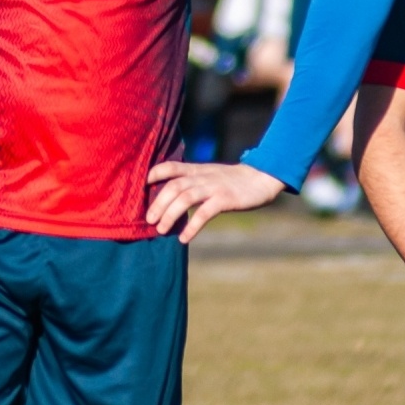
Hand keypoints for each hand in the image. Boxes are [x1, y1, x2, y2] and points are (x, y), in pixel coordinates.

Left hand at [144, 162, 284, 243]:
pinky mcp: (225, 199)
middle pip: (174, 186)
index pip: (171, 166)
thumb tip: (170, 196)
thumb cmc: (233, 180)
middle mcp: (203, 177)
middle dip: (158, 202)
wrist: (262, 177)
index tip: (142, 184)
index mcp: (197, 170)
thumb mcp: (210, 174)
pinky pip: (205, 213)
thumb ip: (193, 181)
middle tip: (148, 220)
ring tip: (161, 230)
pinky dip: (192, 226)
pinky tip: (184, 238)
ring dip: (170, 214)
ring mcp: (214, 187)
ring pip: (185, 198)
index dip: (156, 173)